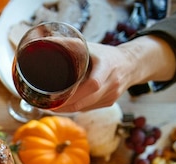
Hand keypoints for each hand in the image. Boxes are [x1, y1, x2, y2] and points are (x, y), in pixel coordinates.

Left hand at [57, 36, 175, 112]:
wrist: (131, 64)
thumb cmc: (105, 54)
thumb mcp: (91, 46)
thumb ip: (70, 45)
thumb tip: (45, 42)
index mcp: (108, 66)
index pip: (93, 83)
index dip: (74, 93)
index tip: (56, 96)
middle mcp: (112, 83)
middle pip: (86, 100)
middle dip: (65, 105)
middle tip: (46, 104)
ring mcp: (112, 95)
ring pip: (86, 107)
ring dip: (67, 109)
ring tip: (51, 107)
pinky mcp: (109, 103)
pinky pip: (89, 109)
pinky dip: (76, 108)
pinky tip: (65, 106)